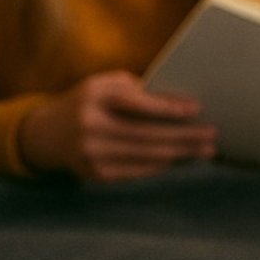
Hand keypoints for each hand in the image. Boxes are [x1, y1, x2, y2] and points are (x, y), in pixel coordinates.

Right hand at [20, 70, 216, 182]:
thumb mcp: (106, 85)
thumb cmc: (91, 102)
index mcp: (94, 96)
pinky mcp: (96, 174)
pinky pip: (138, 171)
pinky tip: (183, 159)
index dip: (167, 108)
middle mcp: (90, 126)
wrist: (48, 134)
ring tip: (206, 150)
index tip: (196, 109)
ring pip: (146, 156)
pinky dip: (164, 165)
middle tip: (212, 134)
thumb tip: (183, 105)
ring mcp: (91, 153)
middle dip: (184, 136)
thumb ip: (139, 90)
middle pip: (146, 134)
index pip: (135, 104)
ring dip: (181, 154)